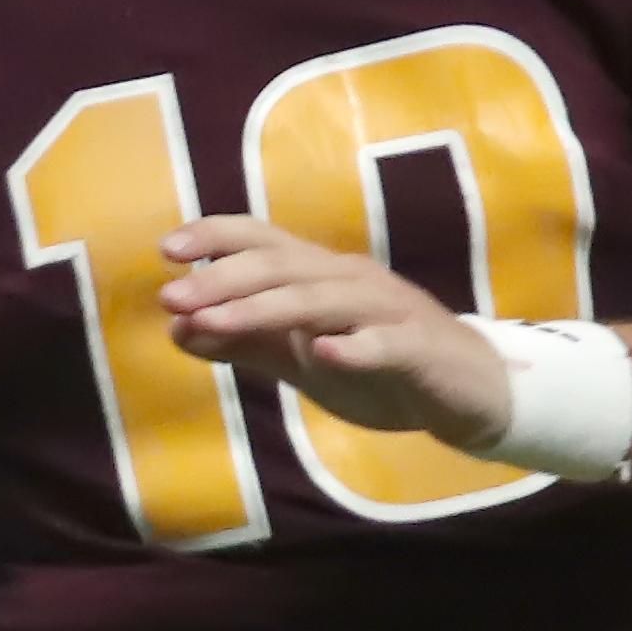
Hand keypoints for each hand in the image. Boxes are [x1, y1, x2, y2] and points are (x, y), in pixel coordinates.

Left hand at [158, 216, 509, 447]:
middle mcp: (351, 280)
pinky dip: (355, 346)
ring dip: (263, 308)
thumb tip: (177, 330)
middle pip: (283, 265)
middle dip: (222, 279)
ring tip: (212, 323)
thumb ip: (246, 345)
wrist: (467, 393)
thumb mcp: (301, 360)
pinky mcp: (419, 349)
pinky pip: (385, 344)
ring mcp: (387, 310)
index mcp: (321, 275)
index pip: (264, 240)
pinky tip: (324, 354)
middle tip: (172, 298)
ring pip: (321, 299)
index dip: (216, 237)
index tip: (165, 250)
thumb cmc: (380, 368)